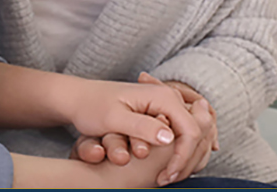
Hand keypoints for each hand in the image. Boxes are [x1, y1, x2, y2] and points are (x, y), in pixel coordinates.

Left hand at [63, 76, 204, 184]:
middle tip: (163, 181)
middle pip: (195, 135)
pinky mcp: (161, 116)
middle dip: (183, 162)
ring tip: (162, 178)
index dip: (182, 157)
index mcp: (163, 96)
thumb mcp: (114, 118)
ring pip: (189, 138)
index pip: (190, 131)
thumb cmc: (93, 106)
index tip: (165, 176)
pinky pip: (179, 137)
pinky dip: (176, 155)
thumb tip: (170, 139)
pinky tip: (164, 169)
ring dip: (181, 161)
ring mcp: (167, 107)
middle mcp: (170, 99)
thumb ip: (142, 127)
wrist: (81, 98)